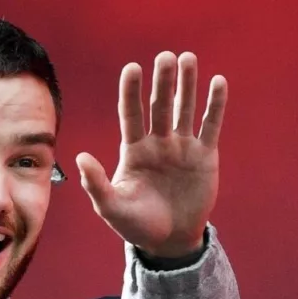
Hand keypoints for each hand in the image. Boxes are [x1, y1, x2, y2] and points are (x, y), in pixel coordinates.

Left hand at [76, 51, 227, 258]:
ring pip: (184, 109)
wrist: (169, 241)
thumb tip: (80, 157)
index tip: (132, 68)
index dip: (131, 91)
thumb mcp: (111, 207)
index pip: (131, 114)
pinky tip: (218, 82)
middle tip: (165, 57)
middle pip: (160, 105)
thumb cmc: (136, 225)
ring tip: (188, 58)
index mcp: (134, 150)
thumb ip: (96, 183)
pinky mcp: (205, 156)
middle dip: (162, 82)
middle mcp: (157, 143)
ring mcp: (182, 147)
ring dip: (187, 84)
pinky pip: (210, 125)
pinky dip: (215, 104)